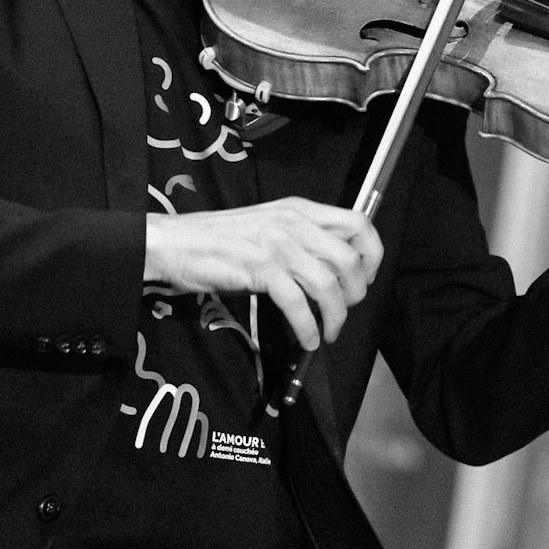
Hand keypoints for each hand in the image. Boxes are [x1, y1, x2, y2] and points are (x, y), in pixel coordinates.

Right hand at [143, 198, 382, 351]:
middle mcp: (294, 223)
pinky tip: (306, 339)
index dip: (372, 253)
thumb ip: (300, 238)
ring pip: (328, 285)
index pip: (358, 222)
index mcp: (300, 209)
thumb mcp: (268, 226)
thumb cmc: (219, 239)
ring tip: (328, 331)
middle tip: (344, 310)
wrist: (175, 242)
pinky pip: (298, 304)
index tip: (367, 277)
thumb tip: (331, 269)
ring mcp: (278, 245)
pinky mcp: (261, 269)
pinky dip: (307, 328)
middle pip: (350, 259)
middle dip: (355, 293)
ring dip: (335, 316)